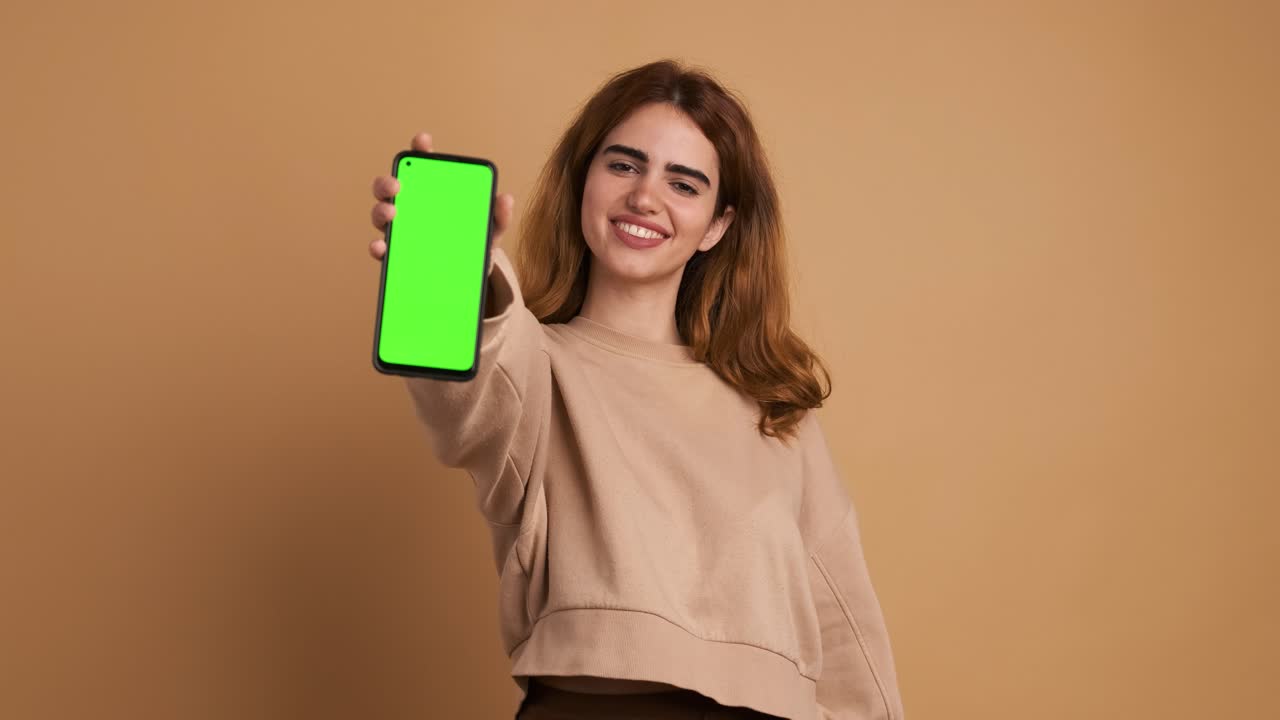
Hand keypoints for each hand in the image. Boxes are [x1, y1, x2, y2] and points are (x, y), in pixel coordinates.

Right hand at [368, 131, 514, 270]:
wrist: (470, 275)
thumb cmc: (476, 242)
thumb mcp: (491, 228)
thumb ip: (499, 215)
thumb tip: (506, 199)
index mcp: (433, 193)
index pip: (422, 165)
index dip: (420, 149)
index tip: (422, 141)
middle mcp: (411, 207)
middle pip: (389, 187)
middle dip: (388, 181)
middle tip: (397, 184)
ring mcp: (401, 230)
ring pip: (380, 214)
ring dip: (381, 211)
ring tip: (392, 213)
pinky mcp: (397, 254)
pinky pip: (382, 248)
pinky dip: (378, 247)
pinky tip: (382, 247)